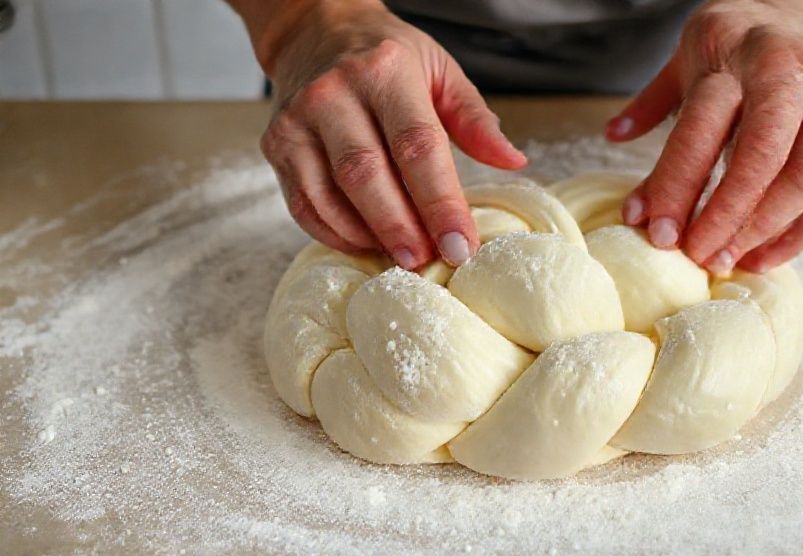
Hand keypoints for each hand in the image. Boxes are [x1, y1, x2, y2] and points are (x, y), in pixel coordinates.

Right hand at [249, 0, 525, 268]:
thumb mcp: (440, 71)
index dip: (441, 202)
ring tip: (400, 258)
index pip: (417, 146)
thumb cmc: (387, 57)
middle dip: (401, 228)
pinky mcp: (275, 145)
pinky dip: (335, 233)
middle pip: (367, 175)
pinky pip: (303, 204)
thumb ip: (474, 119)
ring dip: (367, 236)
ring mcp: (297, 120)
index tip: (462, 245)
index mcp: (385, 72)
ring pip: (329, 195)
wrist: (315, 32)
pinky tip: (365, 244)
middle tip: (427, 263)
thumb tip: (513, 161)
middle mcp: (334, 93)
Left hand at [606, 0, 802, 273]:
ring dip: (766, 229)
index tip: (656, 232)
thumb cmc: (743, 33)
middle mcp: (791, 70)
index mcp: (735, 52)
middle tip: (697, 256)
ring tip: (728, 259)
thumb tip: (611, 136)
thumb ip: (653, 101)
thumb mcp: (689, 52)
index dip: (676, 186)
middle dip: (726, 216)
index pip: (701, 128)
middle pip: (762, 156)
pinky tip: (768, 254)